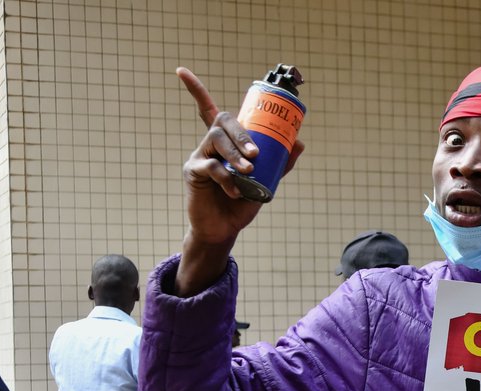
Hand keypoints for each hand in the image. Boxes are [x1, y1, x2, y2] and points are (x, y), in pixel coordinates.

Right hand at [174, 68, 305, 293]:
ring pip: (215, 139)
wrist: (224, 229)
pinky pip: (210, 166)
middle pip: (221, 120)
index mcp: (225, 142)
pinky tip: (236, 191)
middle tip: (256, 154)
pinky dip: (226, 178)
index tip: (180, 70)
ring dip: (235, 153)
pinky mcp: (193, 173)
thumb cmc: (242, 204)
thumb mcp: (266, 183)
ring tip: (249, 172)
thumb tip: (300, 143)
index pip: (208, 108)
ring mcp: (199, 156)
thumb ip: (280, 163)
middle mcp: (209, 144)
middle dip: (241, 133)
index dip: (195, 89)